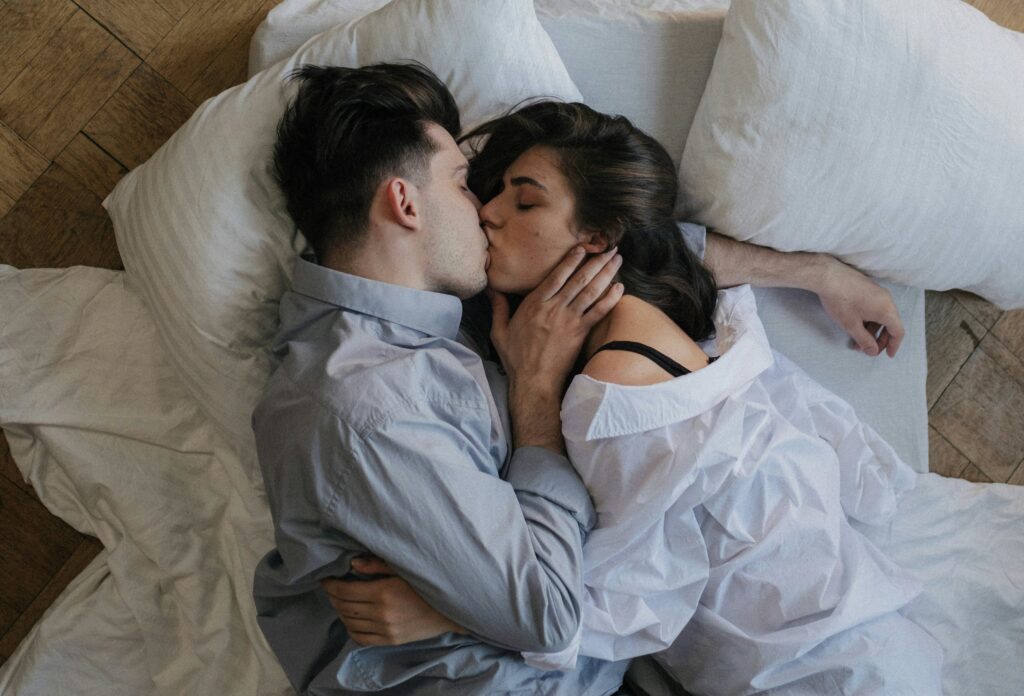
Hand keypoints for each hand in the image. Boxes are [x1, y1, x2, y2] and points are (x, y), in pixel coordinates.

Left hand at [319, 557, 464, 646]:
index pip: (345, 591)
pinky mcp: (391, 640)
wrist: (451, 609)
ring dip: (340, 611)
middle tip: (331, 586)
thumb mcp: (405, 569)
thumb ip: (378, 565)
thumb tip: (353, 564)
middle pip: (345, 606)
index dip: (331, 585)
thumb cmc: (428, 583)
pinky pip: (361, 638)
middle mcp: (382, 614)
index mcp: (384, 593)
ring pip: (350, 622)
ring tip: (339, 600)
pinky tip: (350, 618)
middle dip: (333, 596)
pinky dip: (350, 628)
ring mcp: (386, 630)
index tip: (325, 578)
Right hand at [489, 246, 622, 385]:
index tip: (582, 247)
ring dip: (606, 273)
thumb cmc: (516, 358)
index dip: (571, 259)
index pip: (556, 276)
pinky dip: (610, 299)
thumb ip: (499, 307)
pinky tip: (620, 287)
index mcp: (534, 304)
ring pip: (591, 291)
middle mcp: (554, 308)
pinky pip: (598, 312)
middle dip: (596, 261)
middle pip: (579, 279)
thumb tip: (492, 289)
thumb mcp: (500, 331)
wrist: (533, 381)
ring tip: (617, 259)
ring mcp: (569, 320)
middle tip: (610, 247)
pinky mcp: (580, 333)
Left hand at [815, 257, 903, 356]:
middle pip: (890, 324)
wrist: (828, 276)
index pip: (898, 331)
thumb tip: (873, 351)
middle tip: (869, 350)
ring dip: (871, 331)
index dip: (894, 345)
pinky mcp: (868, 288)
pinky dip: (868, 319)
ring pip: (880, 316)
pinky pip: (874, 307)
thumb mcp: (851, 325)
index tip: (887, 355)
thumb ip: (864, 340)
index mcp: (887, 310)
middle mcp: (886, 300)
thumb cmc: (840, 301)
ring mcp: (878, 292)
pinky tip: (855, 326)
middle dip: (880, 340)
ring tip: (857, 341)